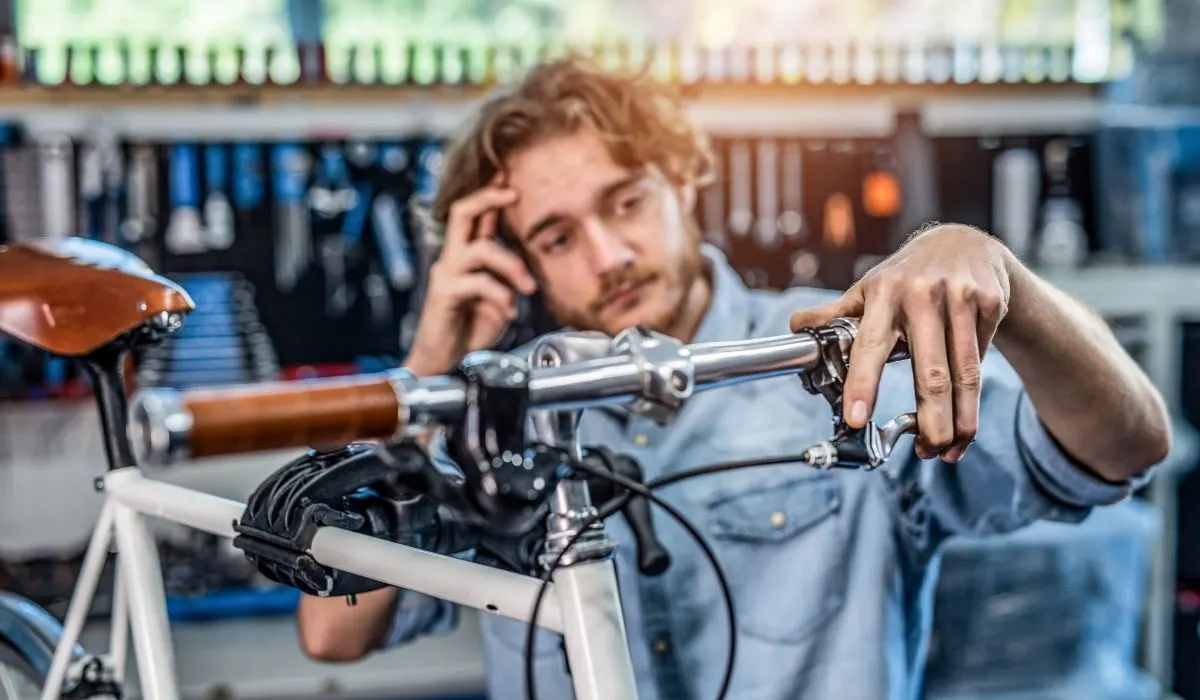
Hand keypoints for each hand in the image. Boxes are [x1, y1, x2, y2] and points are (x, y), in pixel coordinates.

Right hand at [405, 183, 537, 376]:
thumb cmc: (471, 329)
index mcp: (466, 256)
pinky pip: (479, 283)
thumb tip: (527, 256)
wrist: (445, 362)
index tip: (510, 177)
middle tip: (514, 193)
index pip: (475, 215)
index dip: (491, 192)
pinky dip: (502, 297)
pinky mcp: (444, 293)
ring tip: (529, 288)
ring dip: (513, 266)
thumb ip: (507, 273)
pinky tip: (509, 312)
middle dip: (489, 197)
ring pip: (482, 249)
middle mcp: (452, 258)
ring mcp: (446, 273)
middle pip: (462, 212)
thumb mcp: (499, 296)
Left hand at [788, 225, 1013, 462]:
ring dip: (959, 421)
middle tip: (925, 452)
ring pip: (964, 375)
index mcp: (883, 294)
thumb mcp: (869, 288)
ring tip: (947, 451)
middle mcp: (922, 295)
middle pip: (929, 373)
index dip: (863, 384)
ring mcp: (960, 299)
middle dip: (930, 421)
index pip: (870, 346)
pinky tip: (964, 417)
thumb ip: (835, 315)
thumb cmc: (906, 276)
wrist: (964, 242)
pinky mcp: (991, 305)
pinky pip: (979, 362)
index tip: (856, 420)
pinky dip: (973, 396)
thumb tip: (795, 329)